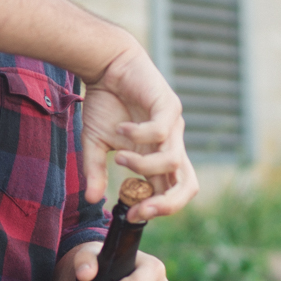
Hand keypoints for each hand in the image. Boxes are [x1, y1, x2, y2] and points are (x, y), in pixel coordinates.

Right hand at [80, 44, 198, 221]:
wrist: (106, 64)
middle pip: (188, 185)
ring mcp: (173, 126)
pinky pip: (161, 131)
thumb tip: (92, 200)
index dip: (156, 209)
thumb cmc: (105, 102)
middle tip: (142, 208)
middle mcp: (170, 145)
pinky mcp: (168, 105)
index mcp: (157, 158)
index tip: (130, 215)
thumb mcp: (95, 143)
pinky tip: (121, 129)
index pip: (170, 193)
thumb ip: (96, 171)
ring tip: (118, 156)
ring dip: (142, 165)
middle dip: (169, 204)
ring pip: (173, 160)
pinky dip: (139, 136)